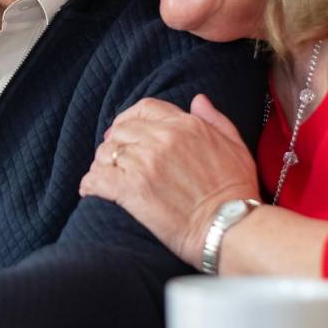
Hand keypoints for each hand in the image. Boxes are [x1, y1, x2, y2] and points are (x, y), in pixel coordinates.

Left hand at [79, 94, 259, 267]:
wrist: (231, 228)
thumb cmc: (237, 192)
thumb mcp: (235, 147)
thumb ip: (214, 120)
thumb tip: (198, 100)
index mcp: (185, 125)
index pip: (144, 109)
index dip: (129, 119)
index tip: (123, 133)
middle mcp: (163, 138)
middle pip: (121, 130)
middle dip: (114, 144)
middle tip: (113, 161)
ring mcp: (145, 162)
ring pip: (106, 153)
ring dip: (103, 165)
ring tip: (105, 178)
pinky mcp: (132, 189)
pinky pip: (97, 178)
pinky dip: (90, 185)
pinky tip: (91, 192)